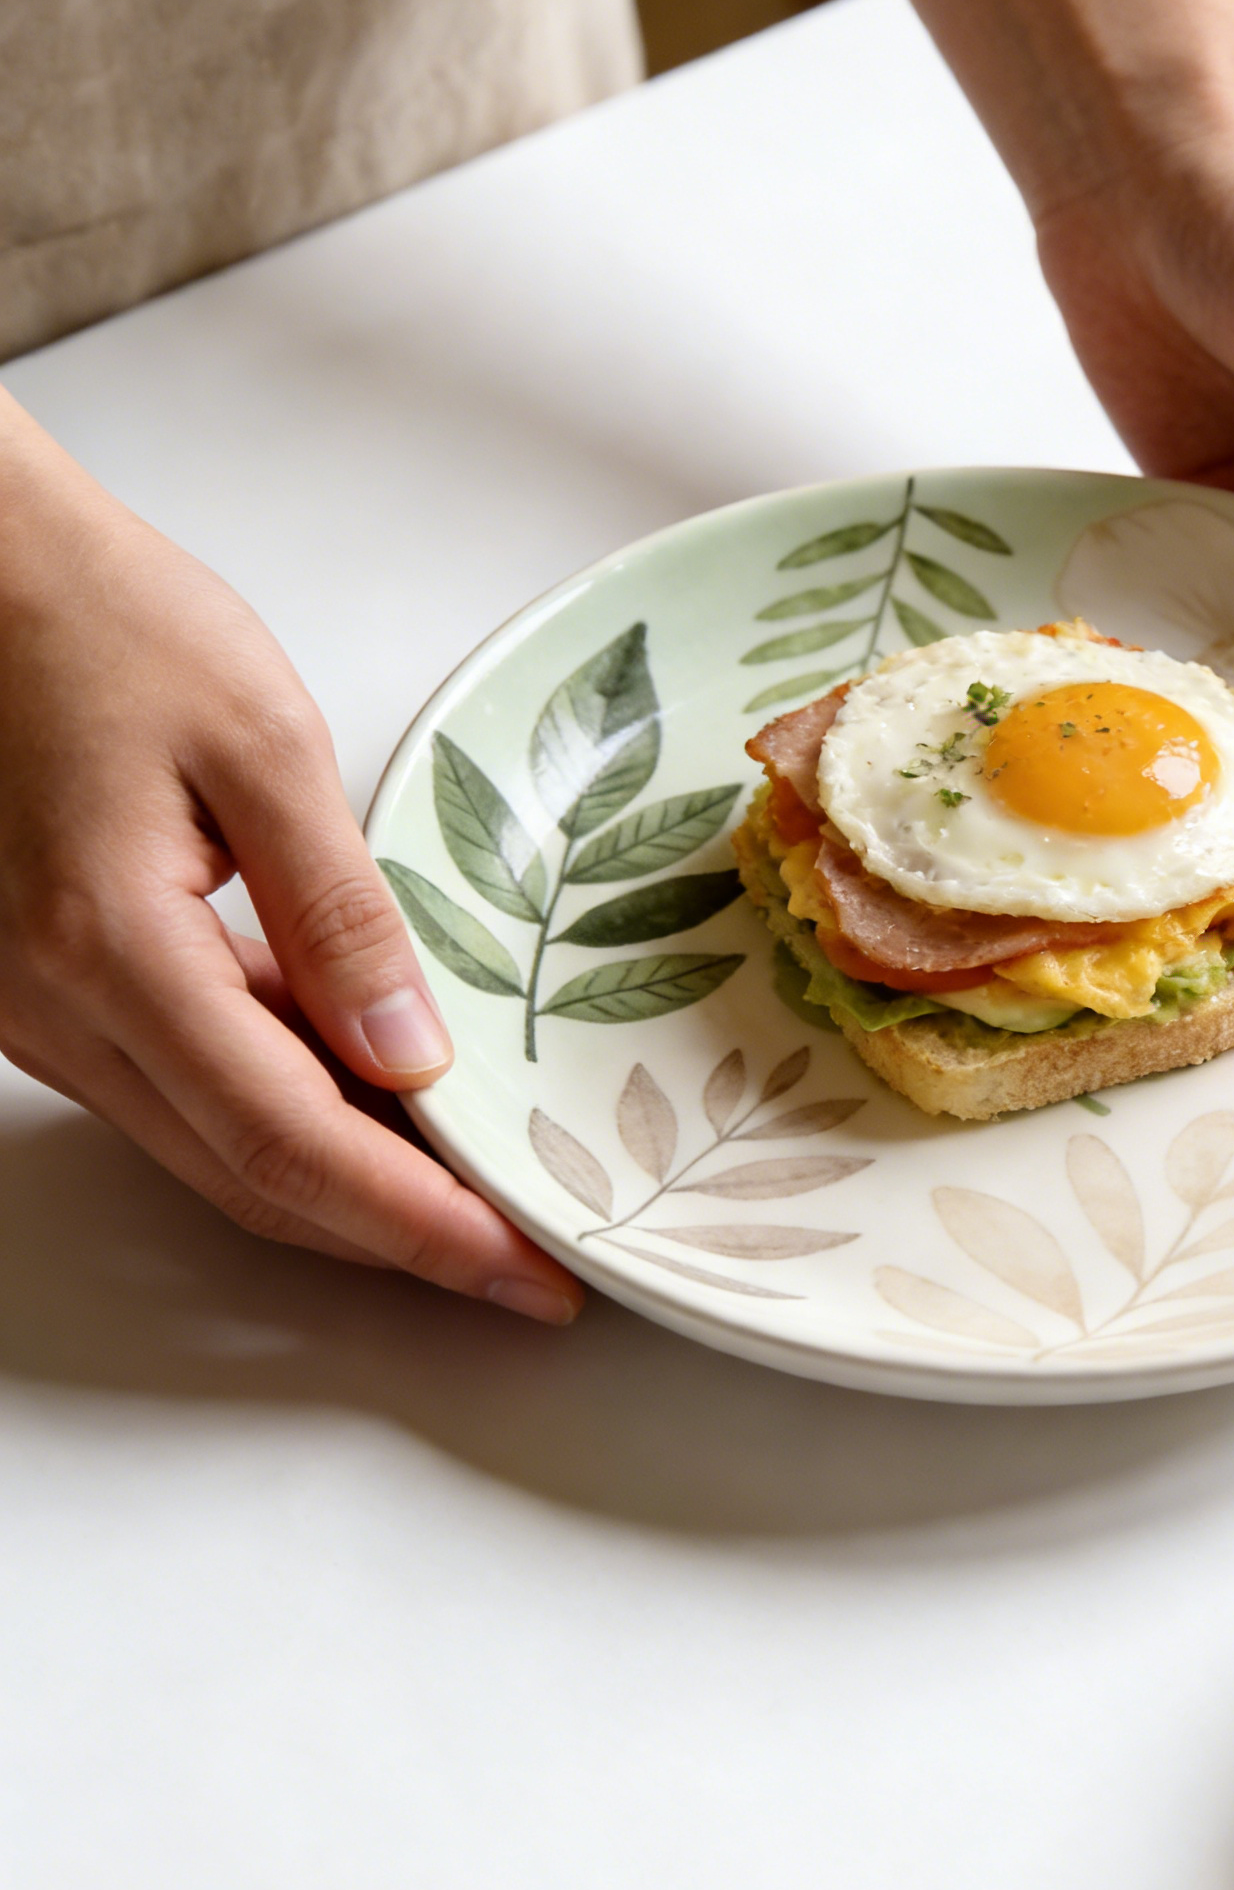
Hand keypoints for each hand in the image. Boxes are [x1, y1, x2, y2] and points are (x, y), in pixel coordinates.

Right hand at [0, 400, 581, 1321]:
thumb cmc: (101, 618)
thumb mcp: (259, 741)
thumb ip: (339, 911)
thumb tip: (412, 1059)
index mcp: (111, 950)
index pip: (295, 1142)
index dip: (420, 1225)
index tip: (528, 1271)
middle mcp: (57, 1008)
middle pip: (255, 1178)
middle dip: (401, 1239)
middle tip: (529, 1267)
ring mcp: (41, 1009)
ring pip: (218, 1147)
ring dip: (351, 1187)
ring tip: (483, 1200)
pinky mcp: (50, 984)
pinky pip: (186, 1086)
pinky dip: (291, 1115)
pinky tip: (384, 1105)